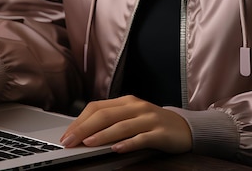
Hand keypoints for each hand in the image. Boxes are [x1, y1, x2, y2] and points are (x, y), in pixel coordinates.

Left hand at [59, 95, 191, 154]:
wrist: (184, 128)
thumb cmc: (153, 124)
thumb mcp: (132, 117)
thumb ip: (112, 121)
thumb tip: (84, 132)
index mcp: (126, 101)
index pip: (97, 107)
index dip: (80, 121)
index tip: (66, 135)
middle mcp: (136, 107)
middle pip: (106, 115)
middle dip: (84, 129)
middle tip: (69, 141)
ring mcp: (148, 119)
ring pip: (121, 126)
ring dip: (102, 135)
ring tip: (88, 144)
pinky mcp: (159, 133)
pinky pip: (141, 138)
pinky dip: (127, 143)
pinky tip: (116, 149)